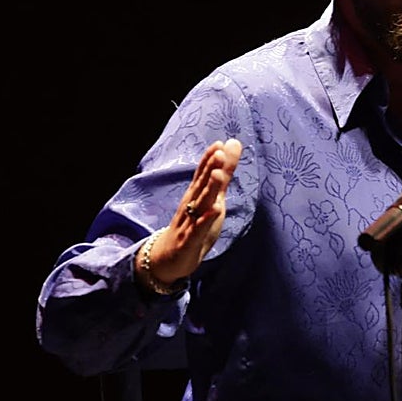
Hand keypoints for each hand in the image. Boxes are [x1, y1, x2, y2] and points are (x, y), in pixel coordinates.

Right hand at [147, 138, 242, 282]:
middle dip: (210, 167)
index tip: (220, 143)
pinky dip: (207, 219)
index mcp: (196, 194)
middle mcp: (191, 204)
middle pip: (201, 184)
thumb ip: (224, 174)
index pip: (202, 173)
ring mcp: (189, 221)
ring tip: (218, 174)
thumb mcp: (213, 198)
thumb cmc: (194, 224)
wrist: (169, 257)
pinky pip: (199, 228)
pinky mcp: (190, 240)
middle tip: (219, 151)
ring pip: (200, 203)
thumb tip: (232, 145)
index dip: (210, 159)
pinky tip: (216, 209)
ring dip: (209, 189)